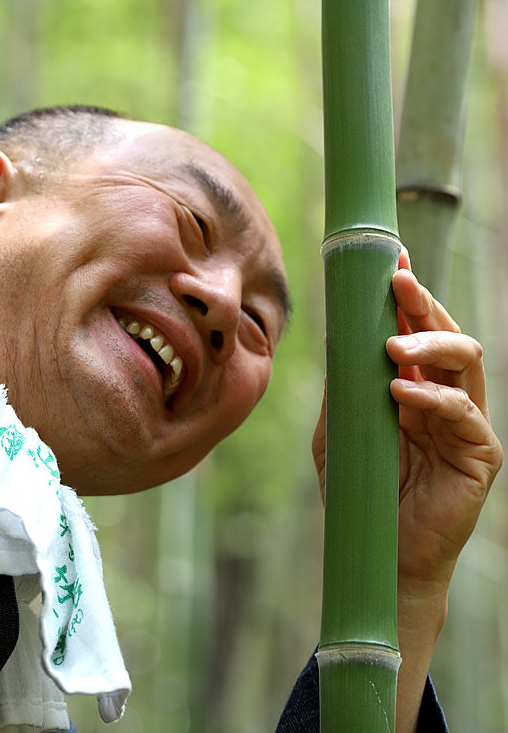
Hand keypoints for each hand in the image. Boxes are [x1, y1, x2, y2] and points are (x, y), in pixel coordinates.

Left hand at [311, 249, 502, 731]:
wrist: (380, 552)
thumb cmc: (361, 490)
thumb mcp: (340, 430)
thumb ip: (344, 387)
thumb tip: (335, 334)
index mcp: (414, 386)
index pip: (418, 330)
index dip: (408, 294)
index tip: (391, 260)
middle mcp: (445, 396)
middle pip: (447, 334)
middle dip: (423, 303)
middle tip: (397, 281)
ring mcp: (466, 423)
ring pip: (467, 361)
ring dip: (431, 343)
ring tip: (393, 344)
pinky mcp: (479, 454)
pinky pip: (464, 413)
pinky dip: (433, 397)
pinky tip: (401, 392)